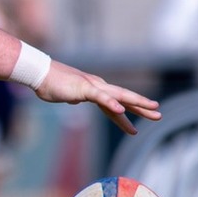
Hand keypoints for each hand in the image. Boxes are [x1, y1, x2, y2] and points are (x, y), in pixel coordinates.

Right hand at [35, 62, 161, 135]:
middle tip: (158, 114)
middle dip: (142, 107)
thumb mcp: (65, 96)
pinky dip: (111, 103)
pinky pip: (100, 97)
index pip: (117, 103)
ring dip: (137, 102)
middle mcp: (98, 87)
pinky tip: (120, 110)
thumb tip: (76, 101)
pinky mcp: (84, 89)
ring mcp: (93, 86)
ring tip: (152, 108)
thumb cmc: (50, 84)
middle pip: (125, 98)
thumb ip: (74, 98)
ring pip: (120, 95)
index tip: (141, 122)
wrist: (39, 74)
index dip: (130, 112)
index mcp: (95, 90)